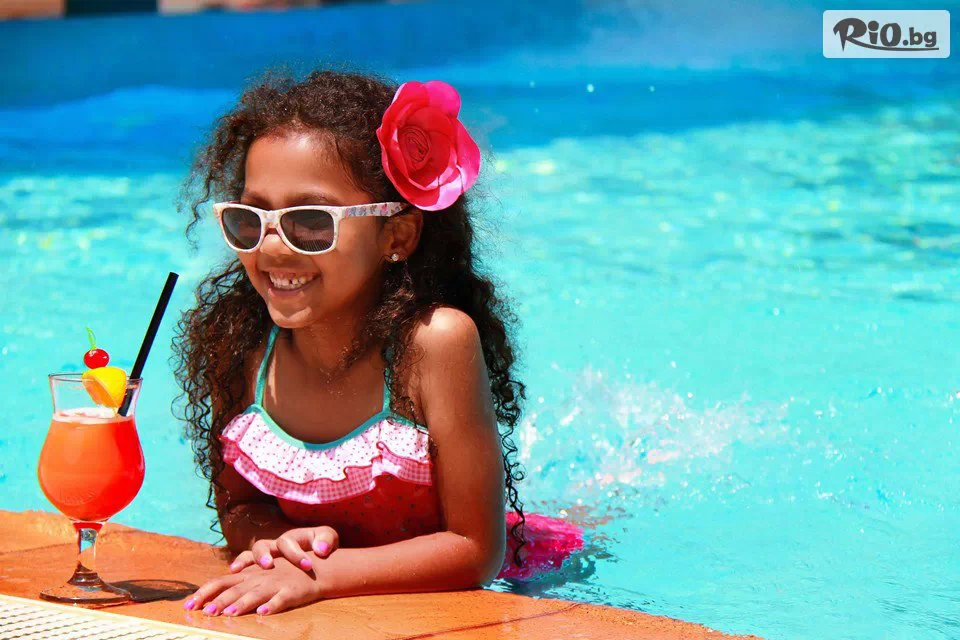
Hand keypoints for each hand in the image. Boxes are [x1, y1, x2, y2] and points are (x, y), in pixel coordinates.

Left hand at [186, 558, 323, 616]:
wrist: (315, 568)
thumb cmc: (283, 573)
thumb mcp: (259, 574)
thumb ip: (238, 583)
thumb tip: (212, 598)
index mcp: (248, 574)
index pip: (221, 581)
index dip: (204, 592)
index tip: (188, 605)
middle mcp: (259, 578)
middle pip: (236, 589)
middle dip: (220, 601)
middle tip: (206, 613)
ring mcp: (276, 584)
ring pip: (257, 593)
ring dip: (243, 603)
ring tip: (230, 613)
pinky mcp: (292, 591)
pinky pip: (282, 599)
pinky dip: (273, 605)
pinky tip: (264, 612)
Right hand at [230, 526, 338, 572]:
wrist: (315, 549)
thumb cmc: (320, 543)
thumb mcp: (327, 538)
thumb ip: (326, 540)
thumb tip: (321, 549)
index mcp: (292, 538)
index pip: (289, 543)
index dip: (296, 554)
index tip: (307, 565)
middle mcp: (275, 545)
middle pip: (263, 545)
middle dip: (263, 556)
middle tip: (268, 566)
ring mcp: (266, 554)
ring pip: (250, 554)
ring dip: (245, 561)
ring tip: (238, 570)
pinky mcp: (261, 565)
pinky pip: (245, 563)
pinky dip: (238, 567)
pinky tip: (233, 574)